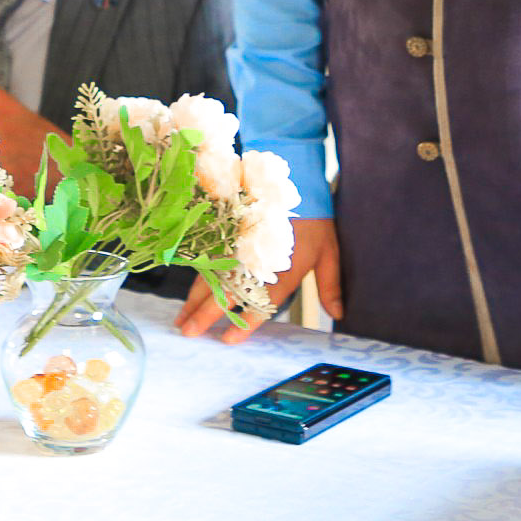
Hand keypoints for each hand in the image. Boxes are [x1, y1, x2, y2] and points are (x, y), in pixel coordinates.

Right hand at [177, 216, 342, 343]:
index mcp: (284, 269)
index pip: (261, 303)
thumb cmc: (316, 218)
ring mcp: (238, 246)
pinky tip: (188, 296)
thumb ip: (330, 285)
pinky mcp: (228, 235)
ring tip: (181, 321)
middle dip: (205, 315)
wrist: (298, 179)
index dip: (244, 324)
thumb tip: (338, 315)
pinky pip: (208, 261)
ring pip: (211, 278)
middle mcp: (256, 260)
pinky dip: (196, 281)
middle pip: (226, 292)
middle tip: (188, 334)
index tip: (227, 341)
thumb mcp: (329, 251)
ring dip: (194, 301)